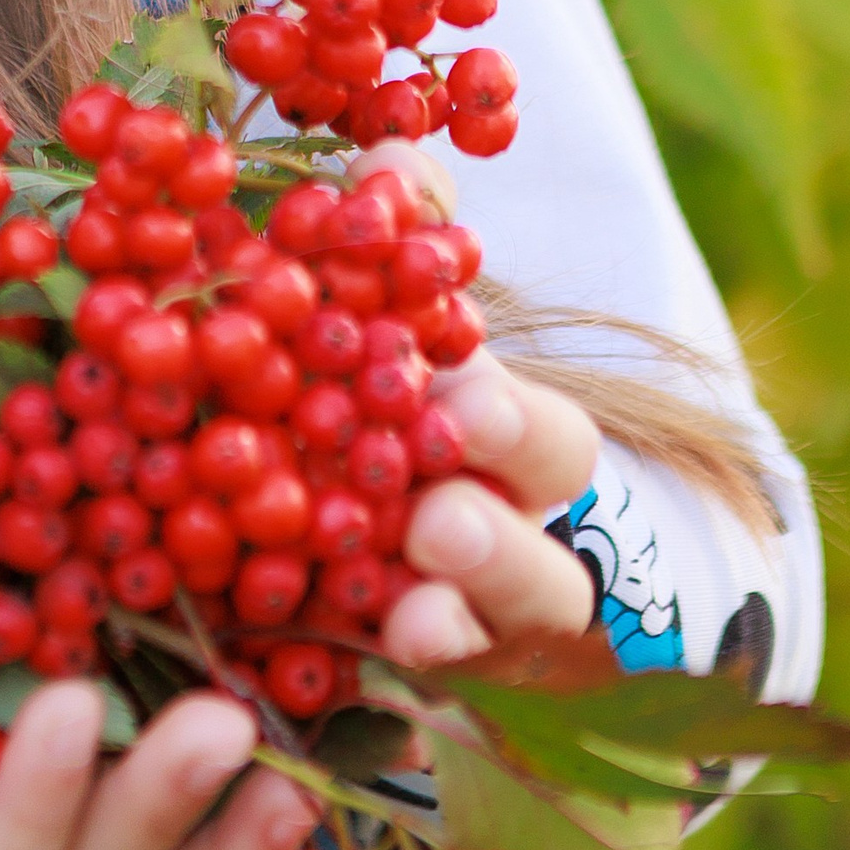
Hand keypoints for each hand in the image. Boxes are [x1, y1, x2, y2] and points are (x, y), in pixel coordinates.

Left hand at [355, 146, 601, 676]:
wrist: (389, 530)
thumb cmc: (398, 381)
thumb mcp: (403, 303)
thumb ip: (406, 231)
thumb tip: (388, 150)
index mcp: (511, 453)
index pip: (546, 443)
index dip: (510, 423)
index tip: (464, 395)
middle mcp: (497, 554)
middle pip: (529, 566)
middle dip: (489, 544)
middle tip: (436, 522)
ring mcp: (445, 636)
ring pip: (467, 648)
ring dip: (440, 631)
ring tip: (408, 621)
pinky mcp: (368, 686)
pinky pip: (363, 699)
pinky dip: (339, 687)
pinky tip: (304, 678)